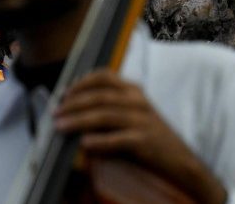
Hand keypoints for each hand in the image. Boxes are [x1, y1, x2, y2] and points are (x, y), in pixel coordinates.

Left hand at [55, 69, 226, 203]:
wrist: (179, 158)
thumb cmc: (150, 136)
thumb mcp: (134, 114)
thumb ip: (111, 106)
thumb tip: (75, 107)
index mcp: (134, 91)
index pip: (105, 76)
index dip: (82, 82)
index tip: (64, 92)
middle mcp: (138, 101)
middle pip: (100, 96)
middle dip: (74, 104)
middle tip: (55, 113)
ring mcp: (142, 121)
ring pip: (105, 115)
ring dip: (79, 120)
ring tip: (60, 127)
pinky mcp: (144, 140)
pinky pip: (118, 139)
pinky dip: (99, 141)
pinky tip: (84, 144)